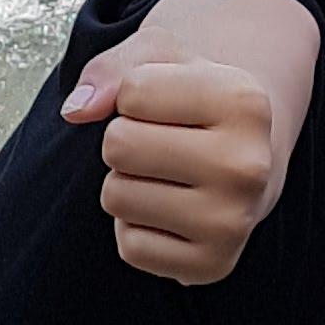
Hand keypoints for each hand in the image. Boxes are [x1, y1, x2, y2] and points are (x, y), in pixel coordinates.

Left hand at [62, 39, 280, 282]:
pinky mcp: (213, 265)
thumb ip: (112, 68)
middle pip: (118, 145)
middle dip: (122, 140)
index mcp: (245, 101)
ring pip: (116, 197)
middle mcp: (248, 165)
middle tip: (160, 143)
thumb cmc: (192, 99)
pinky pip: (129, 246)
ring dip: (126, 183)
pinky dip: (136, 227)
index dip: (133, 96)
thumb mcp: (160, 59)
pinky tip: (170, 210)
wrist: (245, 157)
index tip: (168, 104)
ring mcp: (234, 221)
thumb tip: (75, 111)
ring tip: (166, 175)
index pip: (131, 93)